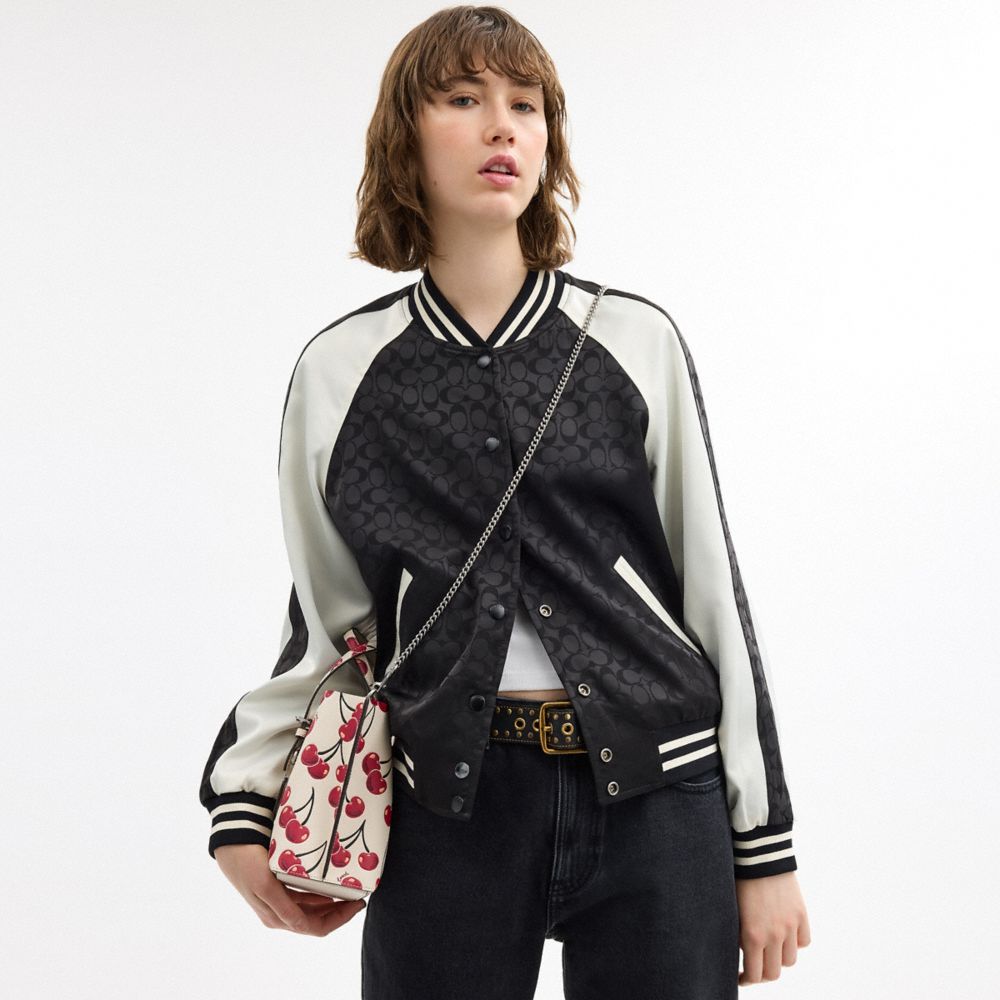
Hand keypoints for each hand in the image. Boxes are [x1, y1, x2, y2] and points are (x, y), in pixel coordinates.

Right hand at [214, 843, 366, 935]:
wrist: (231, 841)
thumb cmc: (247, 863)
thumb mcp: (266, 887)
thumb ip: (285, 909)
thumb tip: (305, 927)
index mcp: (277, 917)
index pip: (316, 927)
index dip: (340, 919)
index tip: (359, 904)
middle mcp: (278, 913)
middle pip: (316, 921)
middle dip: (339, 912)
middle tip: (359, 895)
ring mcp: (278, 901)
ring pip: (312, 909)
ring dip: (332, 904)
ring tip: (350, 889)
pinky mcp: (277, 887)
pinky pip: (304, 897)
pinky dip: (320, 895)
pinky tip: (330, 885)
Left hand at [735, 870, 809, 984]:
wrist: (759, 853)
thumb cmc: (738, 879)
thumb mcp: (733, 910)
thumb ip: (740, 935)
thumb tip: (742, 953)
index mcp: (751, 935)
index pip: (755, 975)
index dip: (747, 980)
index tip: (742, 977)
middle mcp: (773, 935)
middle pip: (774, 973)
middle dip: (763, 973)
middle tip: (756, 966)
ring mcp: (790, 925)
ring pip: (790, 960)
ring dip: (780, 958)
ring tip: (770, 948)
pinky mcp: (801, 914)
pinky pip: (804, 942)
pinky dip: (796, 943)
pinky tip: (785, 934)